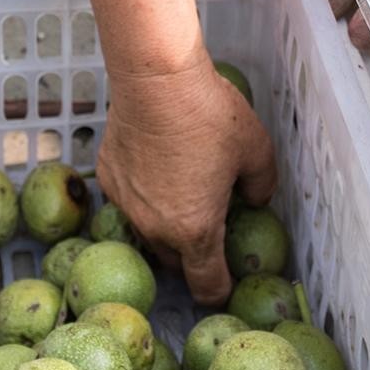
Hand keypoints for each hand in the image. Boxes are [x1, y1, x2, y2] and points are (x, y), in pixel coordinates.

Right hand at [95, 55, 276, 303]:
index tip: (227, 281)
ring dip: (166, 226)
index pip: (206, 285)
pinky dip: (144, 194)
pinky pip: (130, 200)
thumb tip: (254, 200)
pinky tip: (157, 164)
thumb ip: (261, 186)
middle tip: (210, 226)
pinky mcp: (107, 178)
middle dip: (193, 256)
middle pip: (175, 262)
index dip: (220, 290)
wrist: (156, 79)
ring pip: (148, 232)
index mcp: (195, 231)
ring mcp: (126, 205)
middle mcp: (155, 228)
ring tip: (182, 193)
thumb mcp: (257, 150)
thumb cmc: (210, 115)